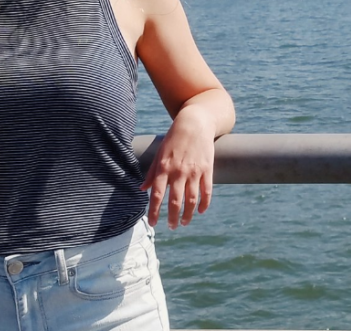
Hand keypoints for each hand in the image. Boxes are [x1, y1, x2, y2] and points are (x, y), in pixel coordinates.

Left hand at [141, 108, 216, 229]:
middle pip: (175, 201)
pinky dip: (204, 204)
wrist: (195, 124)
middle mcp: (178, 171)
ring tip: (184, 223)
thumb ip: (152, 173)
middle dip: (172, 218)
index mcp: (164, 168)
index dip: (154, 211)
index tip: (153, 224)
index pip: (157, 195)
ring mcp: (194, 171)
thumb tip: (142, 189)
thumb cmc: (174, 138)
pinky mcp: (207, 169)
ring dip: (188, 215)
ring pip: (191, 200)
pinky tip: (200, 211)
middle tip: (171, 227)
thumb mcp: (159, 153)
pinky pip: (206, 191)